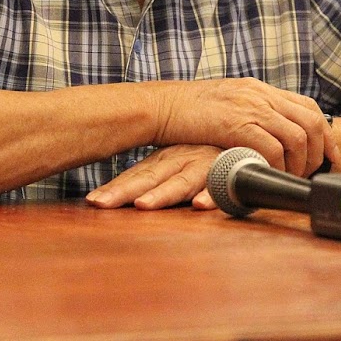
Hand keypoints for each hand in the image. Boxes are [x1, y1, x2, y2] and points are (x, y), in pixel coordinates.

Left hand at [86, 145, 221, 210]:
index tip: (93, 201)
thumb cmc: (210, 153)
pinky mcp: (231, 172)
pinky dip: (211, 195)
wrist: (247, 135)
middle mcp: (182, 159)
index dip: (114, 188)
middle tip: (102, 203)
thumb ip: (156, 179)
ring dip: (163, 194)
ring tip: (144, 205)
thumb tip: (124, 198)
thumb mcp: (180, 161)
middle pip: (149, 178)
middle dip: (125, 192)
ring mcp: (205, 164)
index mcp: (167, 158)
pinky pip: (221, 185)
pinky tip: (200, 204)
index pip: (136, 175)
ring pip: (181, 181)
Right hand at [149, 78, 337, 176]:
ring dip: (300, 163)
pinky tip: (270, 175)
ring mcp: (250, 108)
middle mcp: (261, 95)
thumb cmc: (189, 109)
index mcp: (260, 89)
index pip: (308, 107)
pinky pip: (272, 148)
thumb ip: (250, 111)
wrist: (161, 105)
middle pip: (312, 121)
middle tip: (313, 173)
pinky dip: (278, 165)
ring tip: (290, 178)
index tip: (327, 157)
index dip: (324, 135)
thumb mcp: (227, 102)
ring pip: (298, 136)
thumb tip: (269, 130)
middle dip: (320, 152)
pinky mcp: (237, 125)